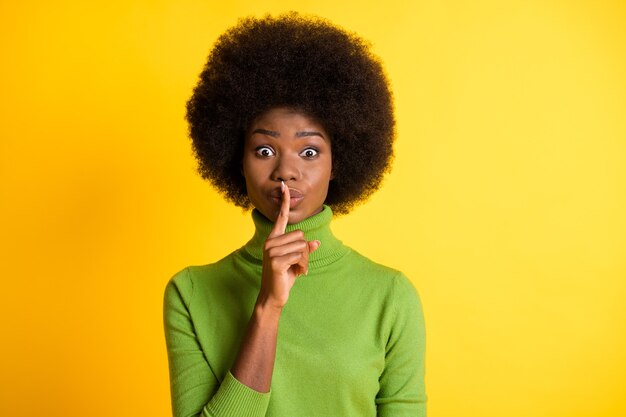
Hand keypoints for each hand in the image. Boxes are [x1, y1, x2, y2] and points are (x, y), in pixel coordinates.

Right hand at [257, 181, 320, 309]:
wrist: (274, 296)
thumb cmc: (284, 277)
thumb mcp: (297, 261)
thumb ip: (305, 250)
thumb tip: (316, 243)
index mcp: (274, 239)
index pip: (281, 217)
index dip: (284, 202)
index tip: (284, 186)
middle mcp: (271, 242)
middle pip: (301, 235)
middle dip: (305, 251)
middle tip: (298, 264)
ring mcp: (271, 251)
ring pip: (302, 246)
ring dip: (304, 260)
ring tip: (296, 269)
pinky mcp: (275, 261)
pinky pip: (299, 256)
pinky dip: (302, 266)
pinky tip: (295, 273)